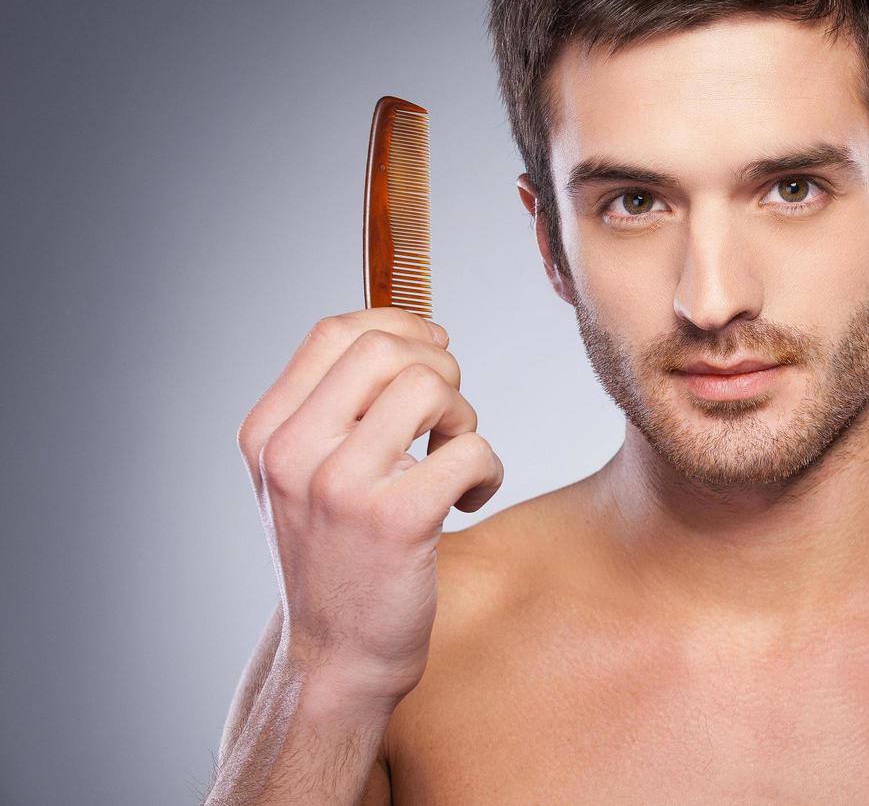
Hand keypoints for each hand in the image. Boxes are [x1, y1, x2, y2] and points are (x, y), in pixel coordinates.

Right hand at [236, 307, 503, 707]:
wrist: (336, 655)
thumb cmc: (337, 554)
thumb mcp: (306, 472)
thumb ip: (339, 403)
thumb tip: (422, 332)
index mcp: (267, 432)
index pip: (335, 332)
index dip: (399, 325)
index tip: (432, 349)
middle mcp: (293, 453)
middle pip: (385, 348)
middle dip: (439, 368)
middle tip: (447, 418)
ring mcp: (341, 487)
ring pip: (431, 387)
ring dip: (464, 416)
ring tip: (454, 458)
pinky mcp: (396, 522)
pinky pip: (471, 449)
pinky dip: (488, 470)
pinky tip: (468, 500)